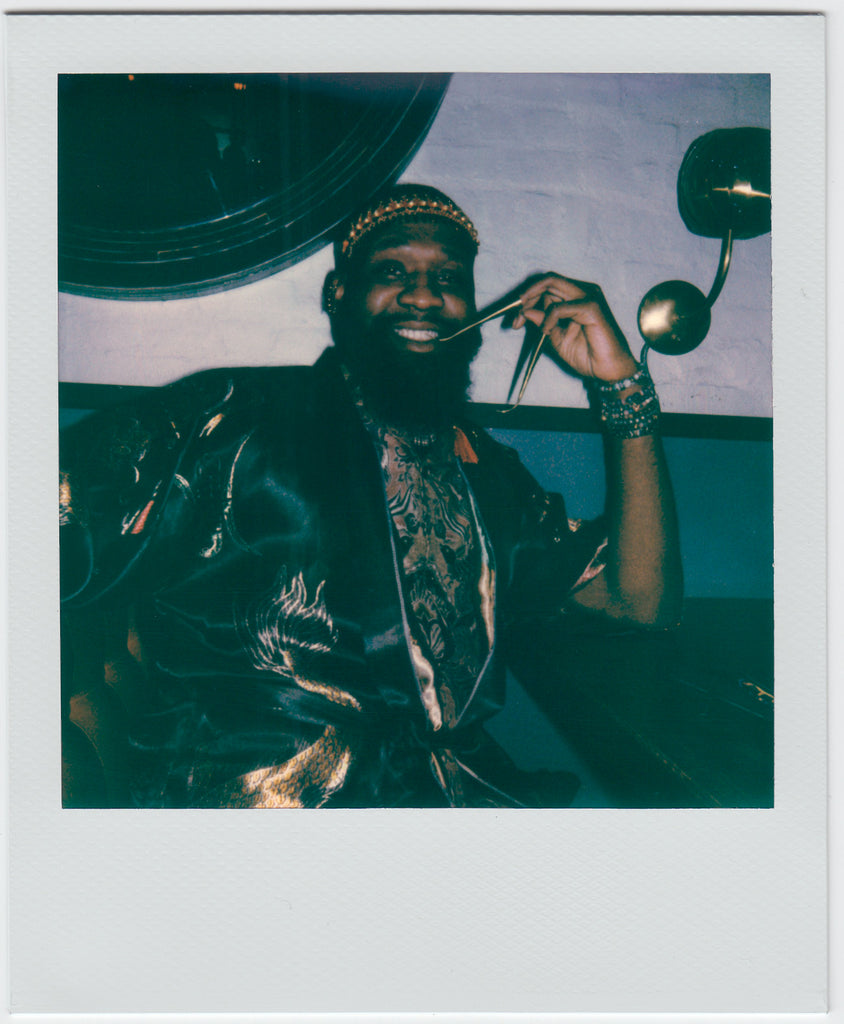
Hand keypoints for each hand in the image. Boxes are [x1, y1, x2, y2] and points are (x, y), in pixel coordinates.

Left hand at [512, 274, 637, 382]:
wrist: (608, 370)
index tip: (515, 319)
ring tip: (526, 323)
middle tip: (516, 318)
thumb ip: (543, 321)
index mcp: (577, 297)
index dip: (528, 297)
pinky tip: (548, 330)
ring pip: (552, 284)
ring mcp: (589, 296)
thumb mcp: (556, 337)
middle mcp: (584, 291)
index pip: (548, 285)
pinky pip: (560, 307)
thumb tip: (526, 311)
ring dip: (534, 302)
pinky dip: (549, 318)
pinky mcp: (592, 307)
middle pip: (548, 280)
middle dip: (527, 296)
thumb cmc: (588, 355)